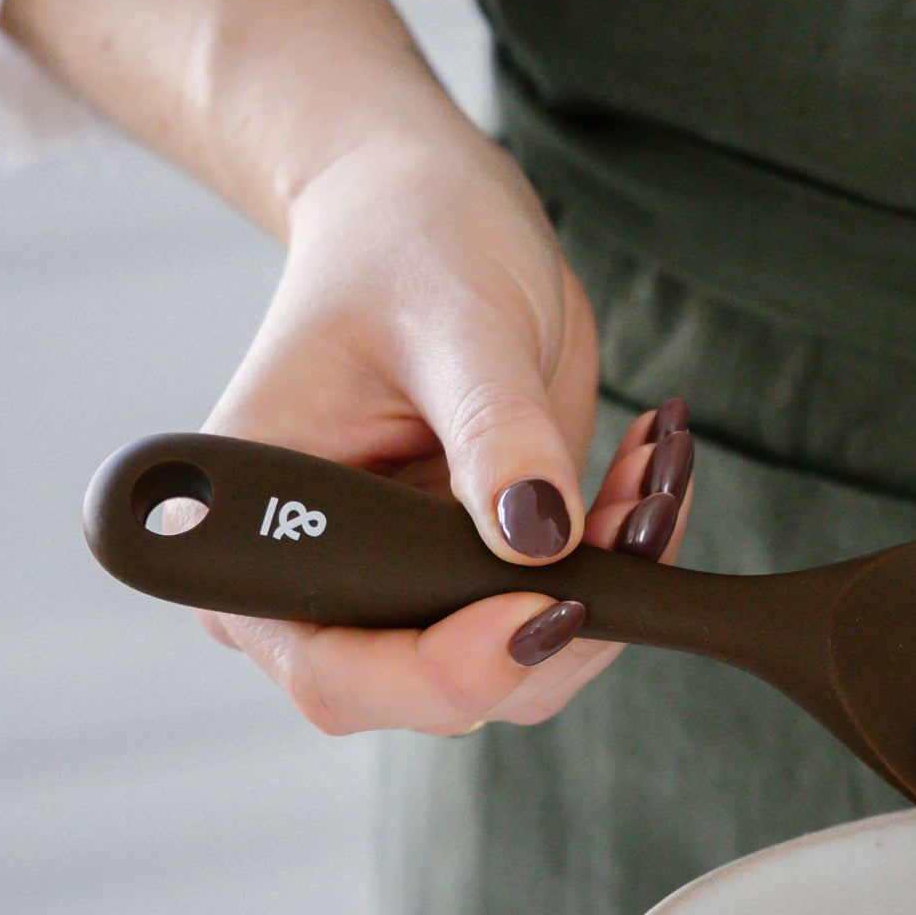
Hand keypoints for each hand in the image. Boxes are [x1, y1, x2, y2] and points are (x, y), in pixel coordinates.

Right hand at [197, 128, 694, 732]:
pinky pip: (572, 614)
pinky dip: (631, 559)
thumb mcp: (455, 325)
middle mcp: (327, 591)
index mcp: (261, 541)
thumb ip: (496, 435)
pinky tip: (651, 469)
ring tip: (654, 468)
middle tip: (641, 508)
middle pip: (448, 693)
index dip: (447, 667)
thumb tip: (538, 539)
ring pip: (528, 668)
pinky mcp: (486, 576)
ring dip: (616, 584)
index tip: (546, 606)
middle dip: (565, 618)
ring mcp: (413, 592)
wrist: (441, 220)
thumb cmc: (409, 247)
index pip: (339, 668)